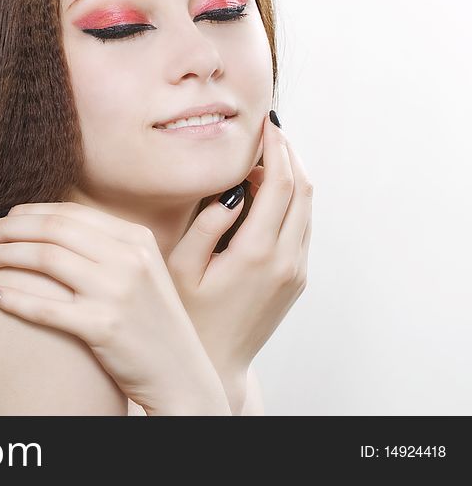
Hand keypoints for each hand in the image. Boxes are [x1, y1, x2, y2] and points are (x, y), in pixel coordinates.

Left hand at [0, 203, 230, 414]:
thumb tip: (47, 227)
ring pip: (44, 258)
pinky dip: (12, 297)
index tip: (4, 220)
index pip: (71, 212)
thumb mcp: (140, 272)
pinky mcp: (103, 327)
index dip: (29, 213)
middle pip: (53, 229)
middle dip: (9, 229)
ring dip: (5, 256)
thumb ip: (105, 247)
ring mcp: (117, 292)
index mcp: (137, 238)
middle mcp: (129, 259)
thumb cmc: (150, 325)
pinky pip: (43, 306)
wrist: (180, 376)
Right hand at [167, 112, 312, 385]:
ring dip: (292, 175)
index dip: (275, 149)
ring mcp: (296, 270)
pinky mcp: (296, 278)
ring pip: (307, 207)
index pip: (280, 184)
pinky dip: (290, 200)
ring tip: (267, 155)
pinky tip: (267, 192)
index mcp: (257, 253)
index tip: (264, 125)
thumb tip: (232, 191)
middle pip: (303, 189)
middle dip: (288, 154)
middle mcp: (286, 259)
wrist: (217, 364)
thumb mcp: (183, 269)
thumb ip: (206, 225)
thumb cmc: (189, 317)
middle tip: (268, 130)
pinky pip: (301, 226)